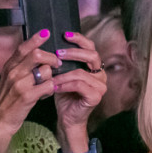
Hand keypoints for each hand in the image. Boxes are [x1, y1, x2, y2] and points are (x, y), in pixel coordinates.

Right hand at [0, 30, 58, 147]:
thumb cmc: (7, 100)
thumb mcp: (10, 79)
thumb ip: (20, 65)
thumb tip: (36, 52)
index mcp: (10, 66)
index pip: (23, 47)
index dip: (36, 39)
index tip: (47, 32)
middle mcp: (13, 72)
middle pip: (37, 54)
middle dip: (52, 58)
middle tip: (58, 64)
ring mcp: (19, 84)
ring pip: (45, 70)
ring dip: (51, 77)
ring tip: (47, 84)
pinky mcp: (26, 96)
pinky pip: (48, 86)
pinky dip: (51, 88)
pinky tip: (47, 93)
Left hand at [52, 32, 106, 147]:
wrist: (67, 118)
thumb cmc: (64, 95)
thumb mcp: (62, 74)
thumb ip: (62, 61)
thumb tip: (50, 43)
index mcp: (94, 67)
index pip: (91, 47)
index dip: (79, 39)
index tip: (65, 34)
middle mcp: (101, 75)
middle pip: (92, 55)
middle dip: (73, 53)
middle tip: (57, 53)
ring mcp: (101, 86)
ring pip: (81, 72)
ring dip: (63, 74)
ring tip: (50, 76)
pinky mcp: (96, 97)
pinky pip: (79, 85)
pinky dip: (65, 85)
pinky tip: (54, 86)